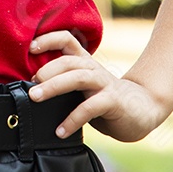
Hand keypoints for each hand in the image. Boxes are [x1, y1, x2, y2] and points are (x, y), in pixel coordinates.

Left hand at [27, 30, 165, 142]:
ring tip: (35, 98)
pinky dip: (72, 119)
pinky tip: (60, 131)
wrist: (143, 110)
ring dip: (53, 87)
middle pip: (68, 61)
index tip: (30, 47)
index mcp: (85, 63)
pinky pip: (90, 107)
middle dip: (46, 70)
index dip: (49, 39)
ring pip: (77, 77)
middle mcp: (94, 69)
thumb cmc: (107, 101)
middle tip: (29, 86)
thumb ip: (64, 85)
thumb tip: (31, 91)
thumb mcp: (84, 89)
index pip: (67, 41)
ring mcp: (105, 84)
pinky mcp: (113, 102)